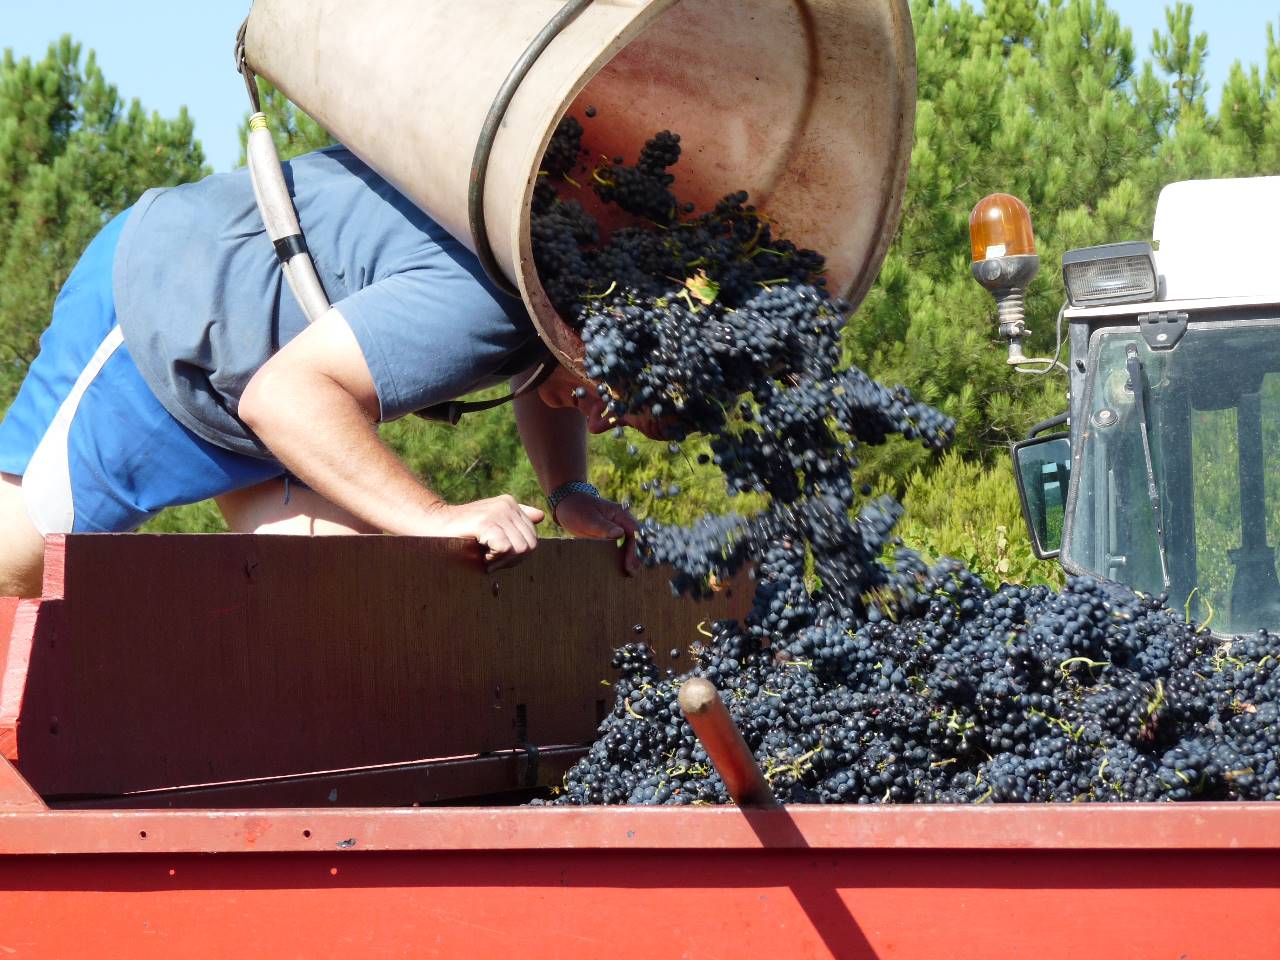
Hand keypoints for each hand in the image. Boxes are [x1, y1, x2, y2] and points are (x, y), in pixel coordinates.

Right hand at [420, 495, 544, 570]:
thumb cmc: (460, 531)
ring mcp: (497, 512)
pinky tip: (481, 556)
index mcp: (510, 504)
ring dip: (503, 562)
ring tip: (485, 557)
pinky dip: (495, 559)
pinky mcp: (486, 522)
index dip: (517, 554)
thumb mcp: (490, 525)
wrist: (430, 526)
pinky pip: (507, 548)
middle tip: (490, 560)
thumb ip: (515, 520)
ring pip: (521, 548)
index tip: (495, 555)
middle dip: (513, 560)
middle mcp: (507, 504)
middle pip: (531, 544)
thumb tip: (541, 516)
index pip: (532, 537)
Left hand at [554, 493, 640, 575]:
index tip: (628, 562)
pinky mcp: (610, 536)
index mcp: (620, 514)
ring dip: (632, 557)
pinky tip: (623, 567)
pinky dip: (624, 556)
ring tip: (631, 573)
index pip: (635, 532)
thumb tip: (620, 534)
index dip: (635, 548)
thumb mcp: (589, 519)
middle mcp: (622, 522)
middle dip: (636, 555)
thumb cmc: (577, 508)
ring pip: (631, 544)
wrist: (567, 505)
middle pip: (636, 539)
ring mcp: (617, 529)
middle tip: (632, 571)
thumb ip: (604, 526)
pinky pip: (621, 546)